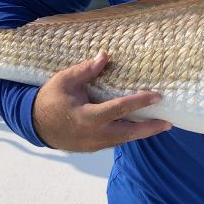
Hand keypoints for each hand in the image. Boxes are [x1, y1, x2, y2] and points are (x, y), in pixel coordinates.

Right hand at [33, 51, 171, 151]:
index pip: (120, 108)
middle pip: (129, 133)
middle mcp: (94, 134)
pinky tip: (137, 127)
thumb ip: (86, 70)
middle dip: (150, 129)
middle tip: (169, 123)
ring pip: (123, 139)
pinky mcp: (93, 148)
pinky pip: (115, 141)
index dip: (140, 101)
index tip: (157, 96)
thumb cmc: (50, 99)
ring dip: (141, 132)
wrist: (34, 124)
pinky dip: (127, 134)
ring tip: (159, 125)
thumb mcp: (65, 80)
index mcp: (88, 116)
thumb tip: (105, 56)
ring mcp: (94, 144)